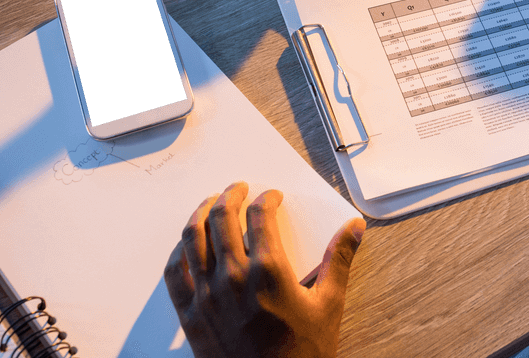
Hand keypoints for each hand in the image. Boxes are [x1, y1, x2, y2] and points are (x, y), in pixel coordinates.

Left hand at [164, 183, 365, 357]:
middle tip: (238, 189)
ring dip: (200, 213)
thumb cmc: (302, 355)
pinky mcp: (190, 315)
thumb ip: (339, 260)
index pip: (260, 216)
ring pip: (192, 238)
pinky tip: (186, 244)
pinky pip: (174, 272)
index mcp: (269, 272)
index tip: (272, 198)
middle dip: (231, 195)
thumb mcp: (328, 306)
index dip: (266, 199)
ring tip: (210, 203)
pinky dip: (178, 251)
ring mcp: (207, 296)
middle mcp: (233, 278)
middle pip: (222, 218)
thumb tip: (354, 227)